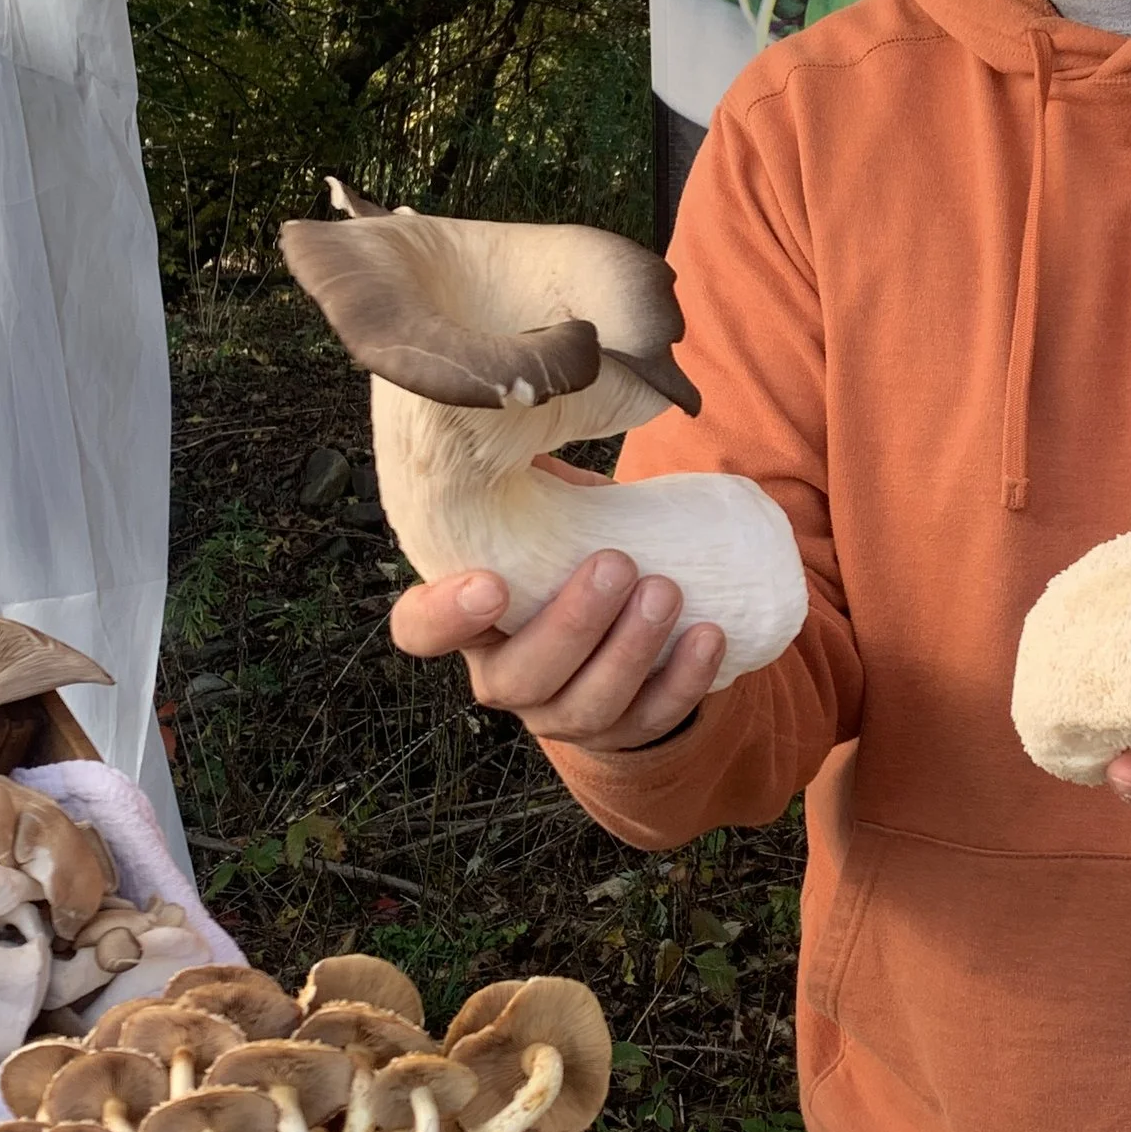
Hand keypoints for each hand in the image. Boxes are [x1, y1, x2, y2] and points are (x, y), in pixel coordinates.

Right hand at [388, 481, 723, 752]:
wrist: (626, 628)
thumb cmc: (575, 550)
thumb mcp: (547, 513)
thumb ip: (534, 476)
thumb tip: (540, 398)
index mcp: (468, 620)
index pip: (421, 630)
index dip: (445, 616)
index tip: (490, 582)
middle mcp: (503, 676)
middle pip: (518, 676)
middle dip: (572, 624)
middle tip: (617, 566)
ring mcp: (560, 714)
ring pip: (586, 704)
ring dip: (630, 650)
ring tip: (668, 592)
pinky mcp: (620, 733)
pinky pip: (650, 720)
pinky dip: (682, 681)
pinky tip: (709, 635)